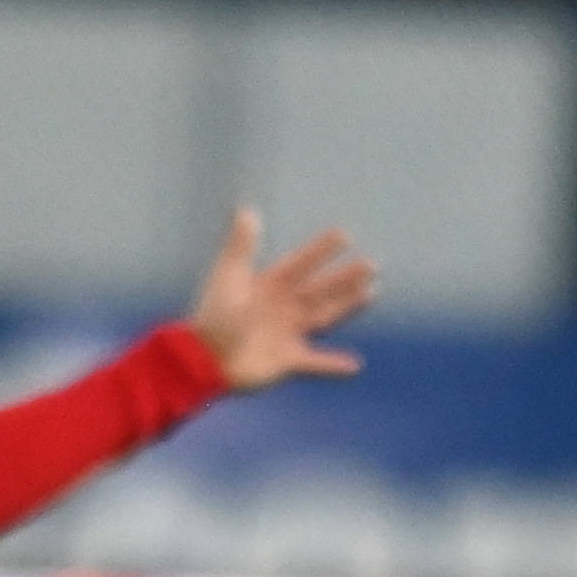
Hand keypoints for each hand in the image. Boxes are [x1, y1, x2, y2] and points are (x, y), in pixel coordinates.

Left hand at [187, 208, 373, 391]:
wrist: (205, 358)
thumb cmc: (213, 315)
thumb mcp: (228, 276)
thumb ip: (241, 245)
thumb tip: (248, 210)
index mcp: (270, 285)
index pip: (302, 263)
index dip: (322, 250)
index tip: (344, 235)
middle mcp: (283, 308)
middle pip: (322, 289)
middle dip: (346, 277)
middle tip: (372, 264)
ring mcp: (288, 334)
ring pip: (326, 316)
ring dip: (348, 306)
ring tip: (370, 293)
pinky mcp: (287, 361)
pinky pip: (316, 363)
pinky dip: (334, 365)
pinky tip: (355, 366)